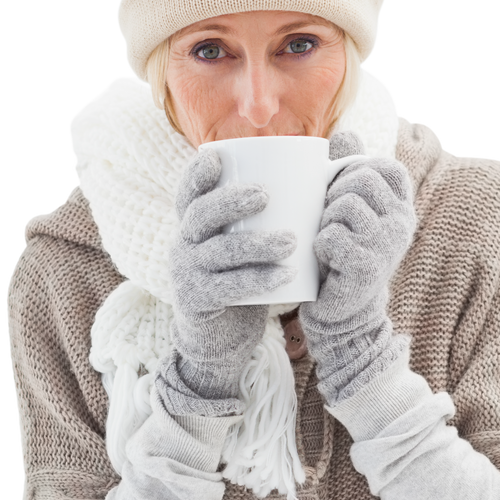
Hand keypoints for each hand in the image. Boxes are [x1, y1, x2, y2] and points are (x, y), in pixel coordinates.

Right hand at [155, 149, 297, 414]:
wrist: (219, 342)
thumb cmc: (241, 283)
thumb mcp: (241, 248)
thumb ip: (260, 219)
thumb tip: (316, 176)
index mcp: (192, 227)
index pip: (188, 193)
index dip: (198, 174)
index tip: (220, 158)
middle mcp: (182, 245)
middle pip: (200, 215)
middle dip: (231, 201)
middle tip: (266, 195)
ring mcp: (187, 275)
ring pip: (219, 251)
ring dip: (256, 243)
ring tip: (291, 239)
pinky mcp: (198, 303)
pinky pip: (229, 288)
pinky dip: (259, 279)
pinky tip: (286, 275)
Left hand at [299, 131, 415, 405]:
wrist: (341, 313)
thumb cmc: (340, 255)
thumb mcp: (348, 210)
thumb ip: (349, 172)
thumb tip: (345, 134)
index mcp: (401, 206)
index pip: (383, 166)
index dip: (354, 171)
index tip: (340, 194)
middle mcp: (402, 222)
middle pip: (360, 180)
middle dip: (333, 195)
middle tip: (327, 222)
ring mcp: (388, 245)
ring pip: (344, 206)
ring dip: (324, 221)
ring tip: (326, 241)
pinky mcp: (369, 267)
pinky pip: (332, 236)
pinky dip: (319, 245)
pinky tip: (324, 260)